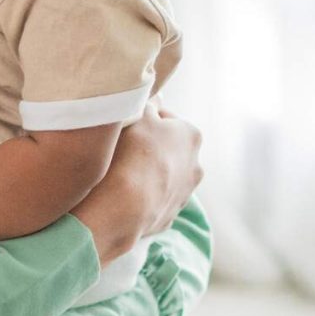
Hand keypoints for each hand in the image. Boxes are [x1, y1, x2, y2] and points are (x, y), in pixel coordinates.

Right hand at [71, 104, 202, 264]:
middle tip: (120, 148)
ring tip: (119, 173)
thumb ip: (147, 103)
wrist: (122, 208)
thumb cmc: (130, 154)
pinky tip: (122, 195)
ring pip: (162, 176)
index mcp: (191, 135)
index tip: (124, 124)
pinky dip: (141, 197)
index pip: (165, 117)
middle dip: (149, 147)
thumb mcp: (137, 115)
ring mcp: (183, 196)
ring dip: (146, 173)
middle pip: (167, 149)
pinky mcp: (167, 218)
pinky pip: (152, 201)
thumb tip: (153, 97)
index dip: (143, 118)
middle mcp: (195, 166)